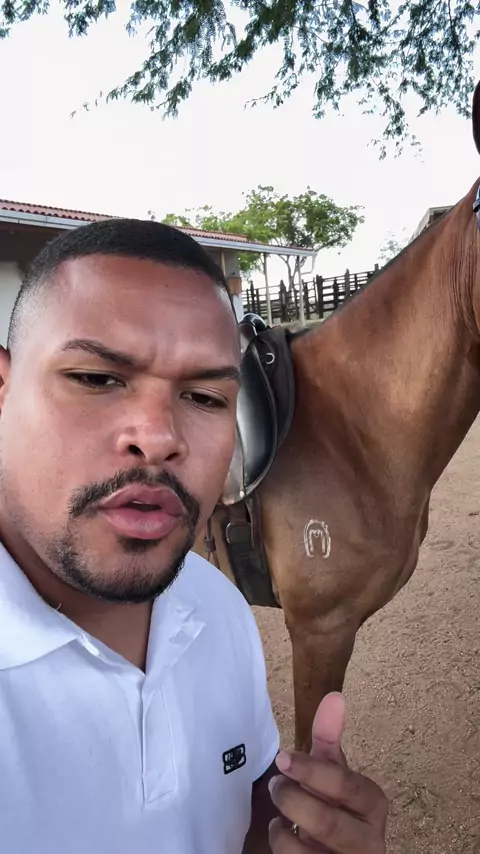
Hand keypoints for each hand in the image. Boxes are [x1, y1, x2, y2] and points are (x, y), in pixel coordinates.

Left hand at [268, 693, 387, 852]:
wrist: (341, 852)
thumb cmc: (336, 806)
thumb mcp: (333, 774)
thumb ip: (329, 739)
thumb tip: (334, 697)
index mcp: (373, 805)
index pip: (346, 786)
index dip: (312, 771)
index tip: (283, 757)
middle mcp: (369, 841)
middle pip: (328, 822)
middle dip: (293, 801)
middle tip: (275, 785)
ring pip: (310, 853)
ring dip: (283, 831)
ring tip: (277, 816)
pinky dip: (283, 847)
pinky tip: (282, 835)